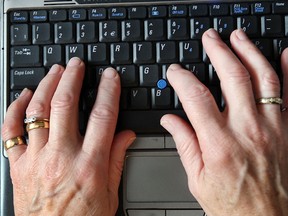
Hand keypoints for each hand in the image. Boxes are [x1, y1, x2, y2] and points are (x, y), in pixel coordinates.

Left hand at [2, 58, 134, 214]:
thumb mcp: (110, 193)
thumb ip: (117, 158)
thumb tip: (126, 135)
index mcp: (89, 165)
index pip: (102, 117)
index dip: (108, 91)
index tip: (109, 77)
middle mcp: (61, 157)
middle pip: (65, 106)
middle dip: (72, 78)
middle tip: (76, 64)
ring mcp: (36, 159)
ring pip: (37, 112)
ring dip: (47, 86)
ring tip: (55, 71)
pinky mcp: (18, 165)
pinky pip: (10, 131)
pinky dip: (15, 109)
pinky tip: (25, 96)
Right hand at [161, 29, 287, 214]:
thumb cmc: (232, 204)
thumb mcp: (198, 179)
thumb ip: (184, 144)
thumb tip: (170, 120)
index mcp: (219, 144)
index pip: (196, 97)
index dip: (182, 78)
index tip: (175, 72)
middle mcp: (247, 130)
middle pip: (232, 77)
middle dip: (219, 51)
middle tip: (210, 37)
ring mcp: (272, 128)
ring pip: (263, 78)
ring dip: (249, 51)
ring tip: (238, 36)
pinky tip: (284, 53)